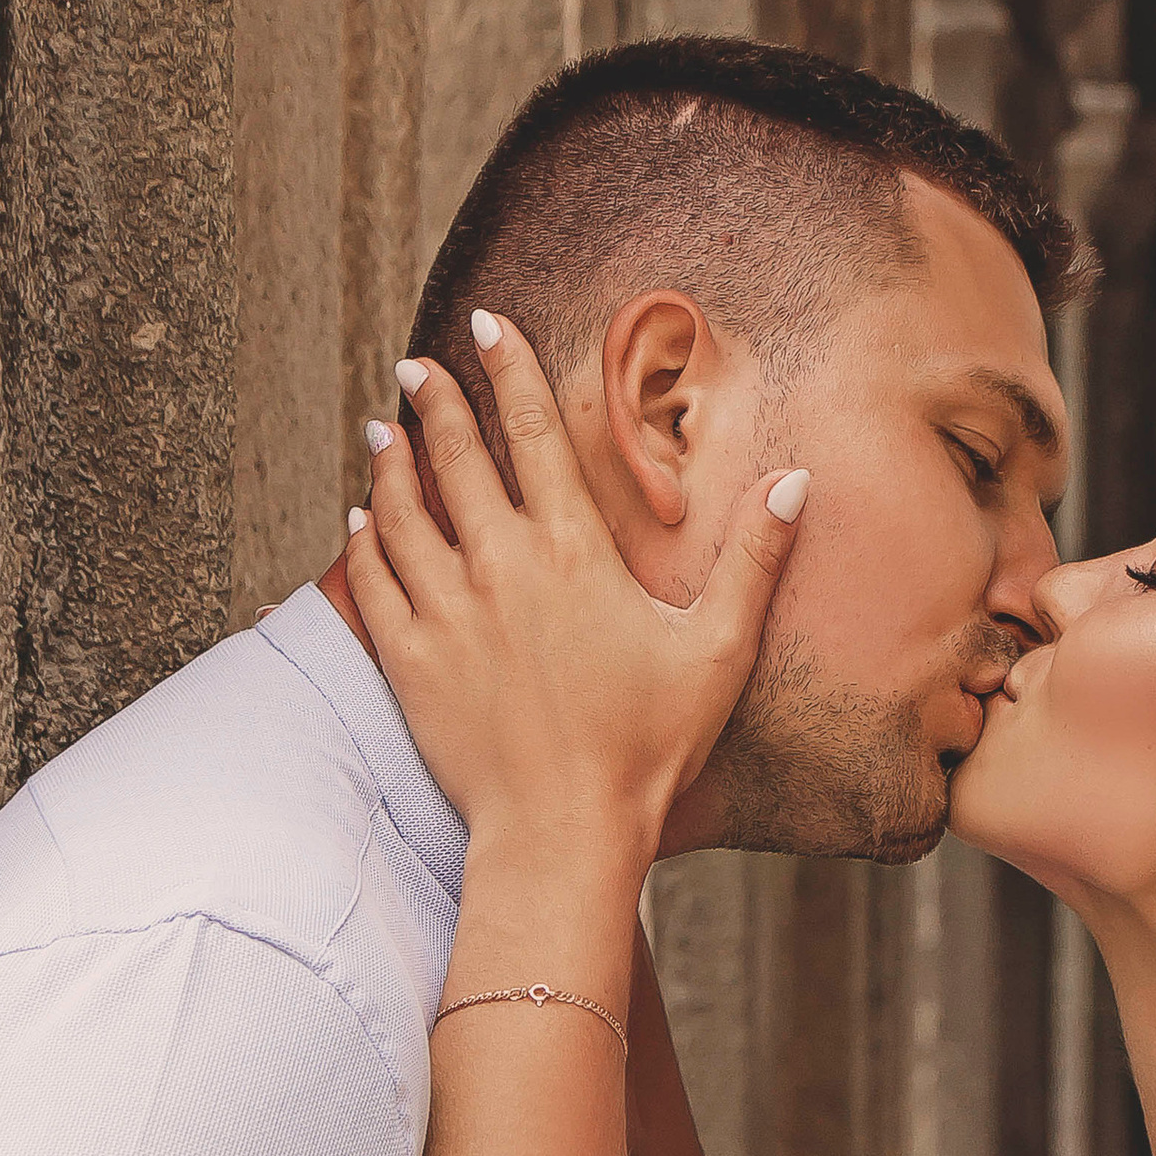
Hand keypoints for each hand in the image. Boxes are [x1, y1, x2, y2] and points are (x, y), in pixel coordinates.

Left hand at [344, 313, 807, 863]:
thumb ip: (754, 559)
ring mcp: (447, 613)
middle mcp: (501, 567)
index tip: (485, 324)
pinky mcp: (410, 661)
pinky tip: (360, 518)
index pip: (534, 433)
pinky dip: (364, 539)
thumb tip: (794, 481)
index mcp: (573, 553)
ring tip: (383, 428)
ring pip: (401, 512)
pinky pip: (374, 581)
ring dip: (390, 462)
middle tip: (415, 365)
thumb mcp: (718, 649)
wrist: (563, 831)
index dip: (509, 370)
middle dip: (435, 400)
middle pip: (457, 458)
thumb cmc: (649, 745)